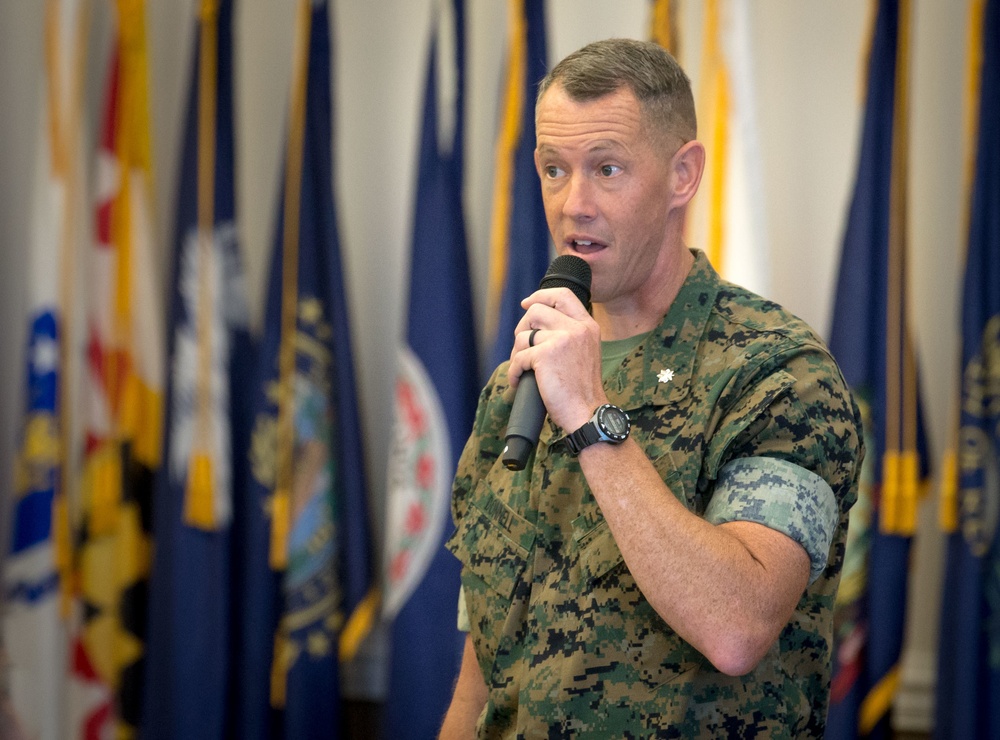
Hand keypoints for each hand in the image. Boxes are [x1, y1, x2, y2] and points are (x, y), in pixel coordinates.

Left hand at [508, 286, 606, 432]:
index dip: (541, 295)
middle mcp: (576, 328)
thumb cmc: (582, 389)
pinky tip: (518, 381)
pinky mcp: (545, 355)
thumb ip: (570, 334)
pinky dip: (514, 371)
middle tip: (521, 347)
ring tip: (522, 368)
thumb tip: (537, 324)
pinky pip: (518, 357)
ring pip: (523, 334)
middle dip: (522, 327)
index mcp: (588, 326)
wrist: (587, 413)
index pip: (563, 295)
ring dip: (516, 352)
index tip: (527, 302)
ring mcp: (562, 339)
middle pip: (536, 311)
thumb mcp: (585, 352)